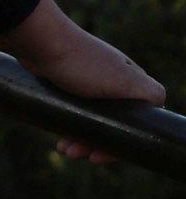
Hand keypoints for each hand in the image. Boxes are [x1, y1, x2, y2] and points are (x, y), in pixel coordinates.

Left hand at [0, 0, 165, 161]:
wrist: (39, 41)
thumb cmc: (81, 63)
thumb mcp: (124, 80)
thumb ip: (149, 93)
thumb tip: (159, 105)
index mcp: (132, 82)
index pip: (135, 123)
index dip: (119, 144)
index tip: (98, 157)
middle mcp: (114, 81)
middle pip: (112, 124)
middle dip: (94, 143)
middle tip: (73, 154)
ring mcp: (90, 81)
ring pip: (90, 119)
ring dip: (79, 138)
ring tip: (63, 149)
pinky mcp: (67, 80)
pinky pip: (73, 110)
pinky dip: (68, 124)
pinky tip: (58, 136)